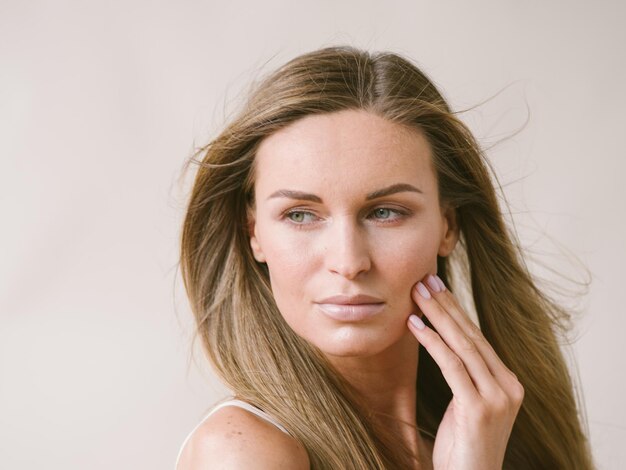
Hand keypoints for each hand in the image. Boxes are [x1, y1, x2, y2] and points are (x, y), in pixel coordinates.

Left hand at [407, 274, 523, 469]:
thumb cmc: (463, 447)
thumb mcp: (467, 406)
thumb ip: (465, 378)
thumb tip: (445, 345)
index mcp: (507, 382)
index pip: (477, 338)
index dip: (455, 310)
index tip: (437, 287)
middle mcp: (508, 386)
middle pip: (471, 335)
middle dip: (446, 305)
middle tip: (425, 279)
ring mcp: (498, 397)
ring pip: (462, 345)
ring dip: (437, 315)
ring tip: (416, 294)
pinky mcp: (480, 408)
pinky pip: (451, 366)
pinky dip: (432, 342)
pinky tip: (415, 325)